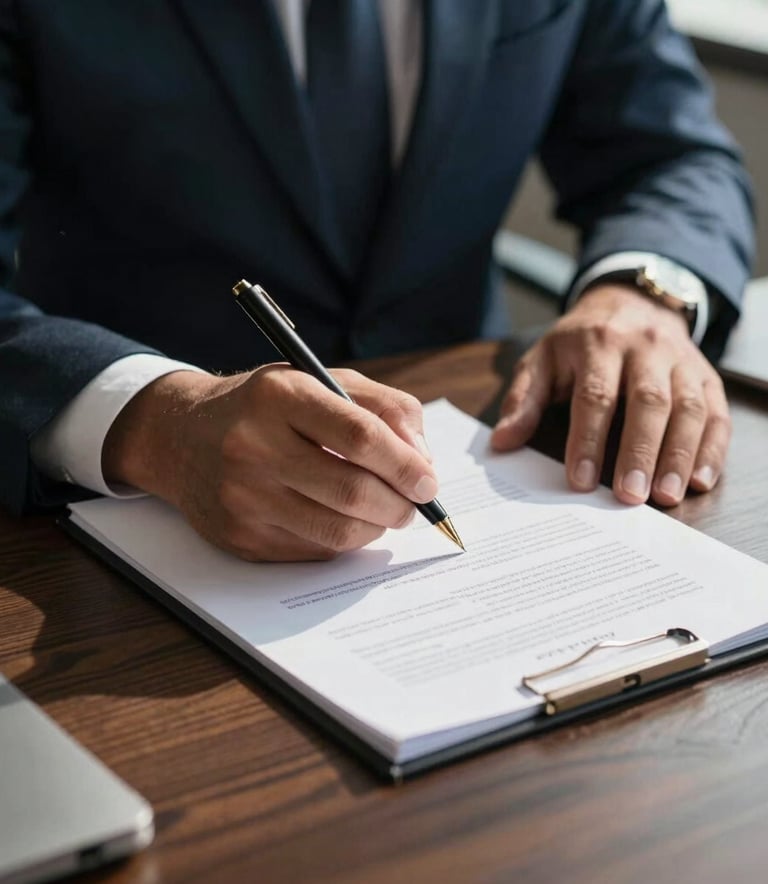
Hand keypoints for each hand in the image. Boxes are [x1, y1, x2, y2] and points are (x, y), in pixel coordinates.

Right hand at [102, 366, 435, 560]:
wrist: (183, 437)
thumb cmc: (268, 406)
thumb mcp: (323, 381)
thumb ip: (385, 409)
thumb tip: (422, 461)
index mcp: (280, 395)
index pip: (359, 435)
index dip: (405, 464)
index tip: (428, 481)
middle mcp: (254, 445)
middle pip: (352, 490)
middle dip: (399, 504)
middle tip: (413, 503)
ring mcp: (242, 496)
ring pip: (337, 530)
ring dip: (377, 527)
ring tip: (386, 513)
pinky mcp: (240, 536)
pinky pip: (314, 551)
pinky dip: (344, 541)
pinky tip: (344, 520)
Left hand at [491, 284, 730, 505]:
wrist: (630, 302)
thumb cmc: (580, 342)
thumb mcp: (543, 359)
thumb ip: (525, 400)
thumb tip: (503, 441)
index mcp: (599, 343)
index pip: (595, 395)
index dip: (589, 440)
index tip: (581, 481)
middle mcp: (646, 348)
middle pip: (649, 402)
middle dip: (640, 452)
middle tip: (630, 496)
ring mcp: (681, 361)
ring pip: (689, 408)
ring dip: (679, 456)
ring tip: (666, 496)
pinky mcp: (707, 376)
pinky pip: (717, 414)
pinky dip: (712, 450)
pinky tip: (700, 481)